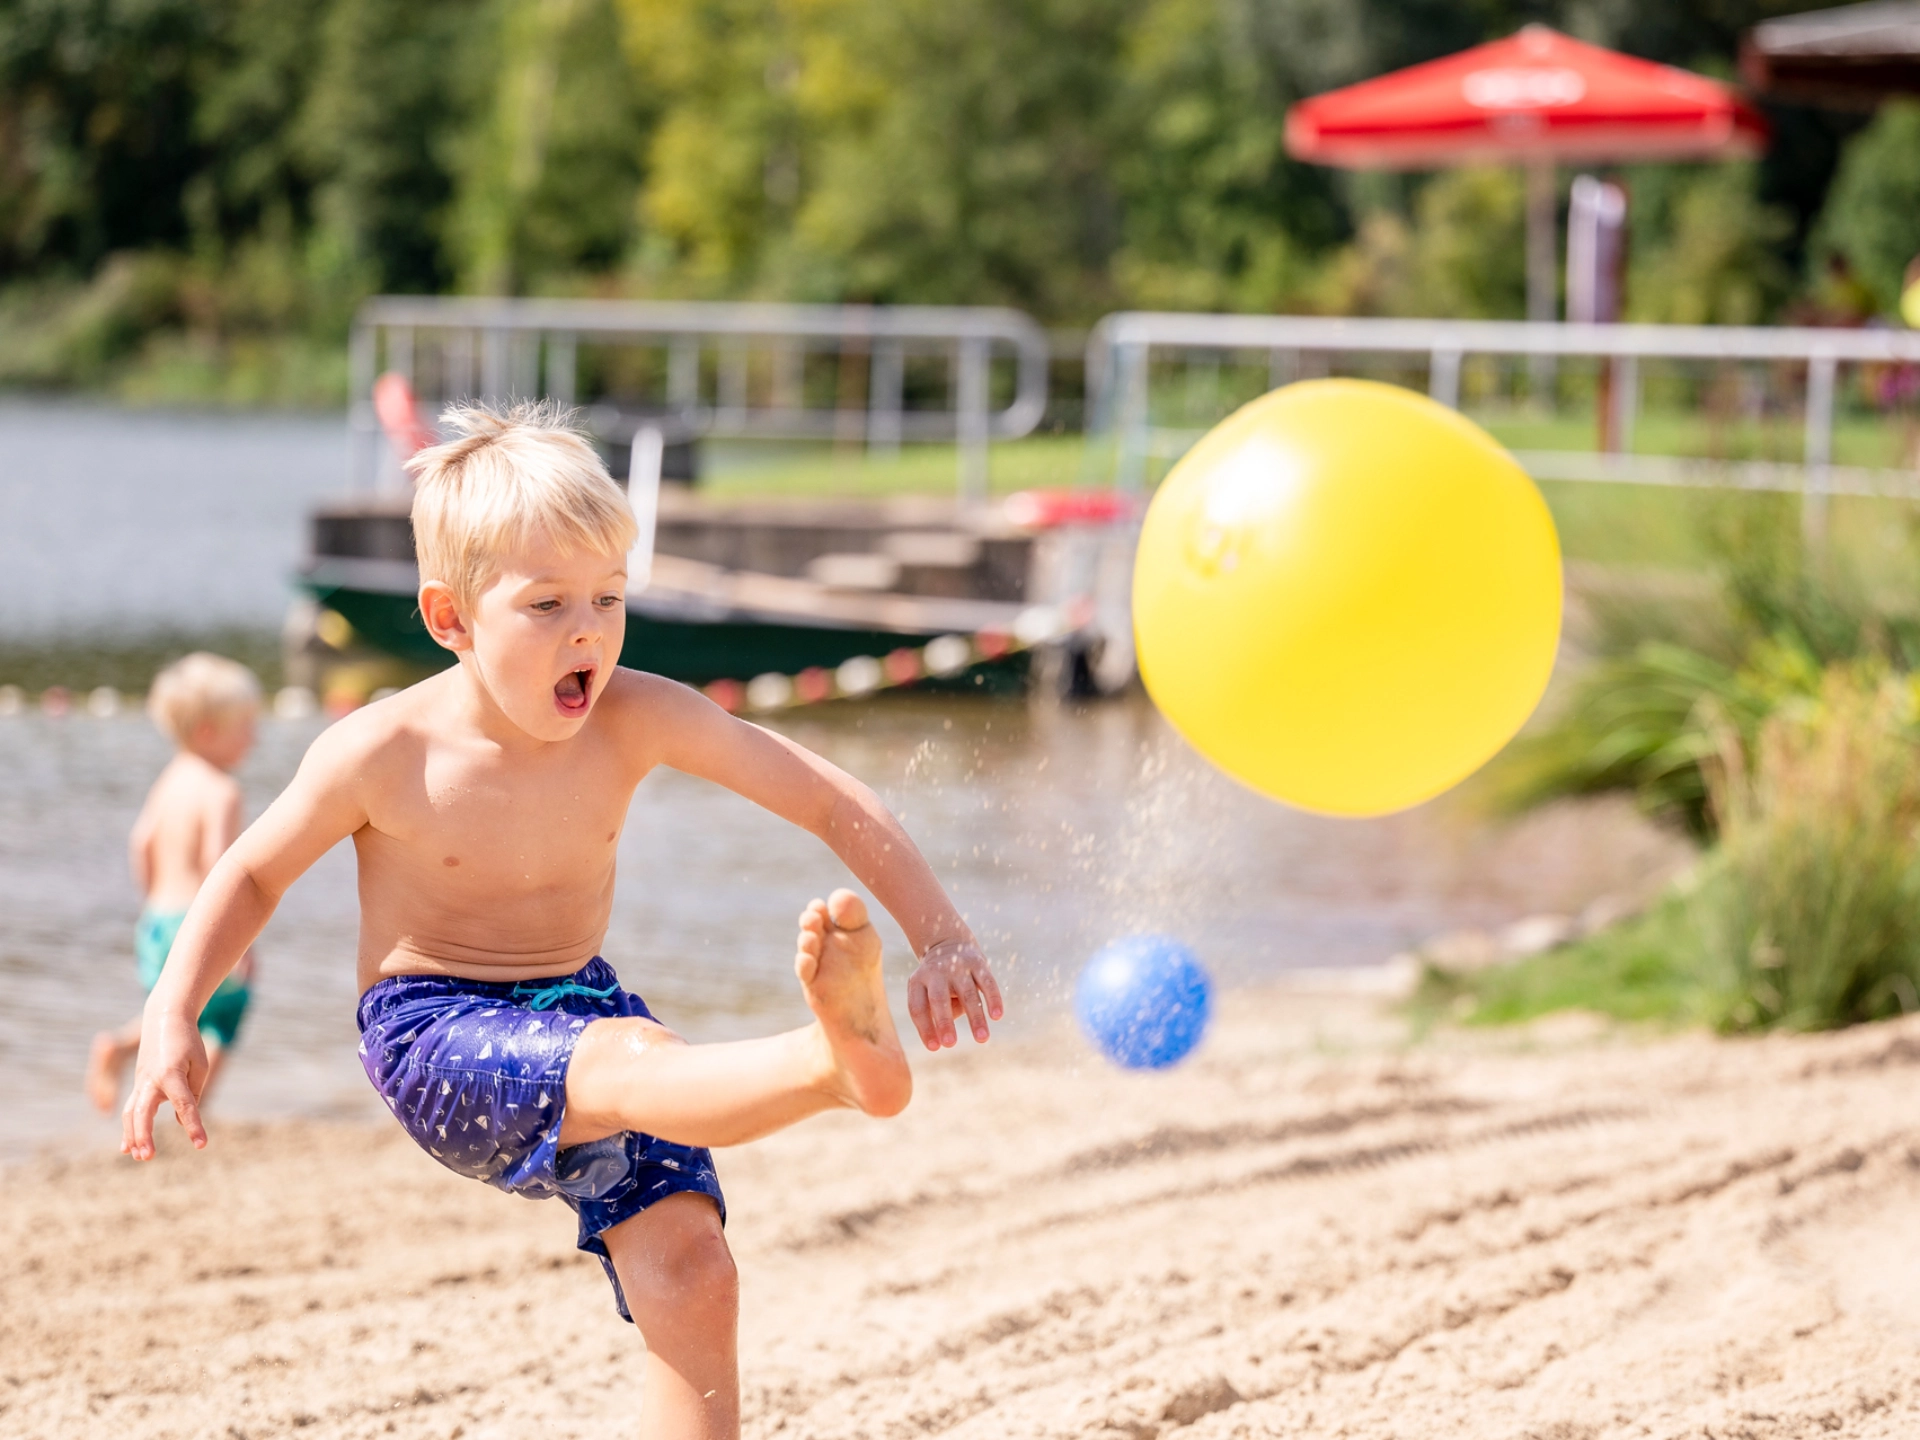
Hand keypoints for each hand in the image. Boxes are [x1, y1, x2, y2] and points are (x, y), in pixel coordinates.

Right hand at [121, 1007, 210, 1159]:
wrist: (165, 1018)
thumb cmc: (188, 1041)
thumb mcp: (199, 1065)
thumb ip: (192, 1094)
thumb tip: (181, 1120)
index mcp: (171, 1073)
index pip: (184, 1105)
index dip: (193, 1126)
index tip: (201, 1144)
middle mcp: (152, 1080)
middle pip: (143, 1112)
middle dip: (143, 1135)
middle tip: (148, 1157)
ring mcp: (141, 1082)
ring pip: (131, 1112)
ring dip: (132, 1135)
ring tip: (138, 1156)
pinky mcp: (139, 1084)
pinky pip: (131, 1109)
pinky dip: (129, 1128)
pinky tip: (128, 1147)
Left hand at [906, 938, 1003, 1049]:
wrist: (948, 944)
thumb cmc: (937, 983)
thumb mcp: (928, 994)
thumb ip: (936, 1014)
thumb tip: (944, 1035)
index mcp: (918, 981)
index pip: (918, 1008)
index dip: (925, 1029)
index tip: (934, 1048)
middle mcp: (936, 972)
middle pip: (938, 998)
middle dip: (944, 1022)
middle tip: (950, 1044)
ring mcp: (957, 966)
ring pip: (968, 993)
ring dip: (975, 1017)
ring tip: (982, 1039)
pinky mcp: (978, 963)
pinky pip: (987, 982)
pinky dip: (993, 999)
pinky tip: (997, 1016)